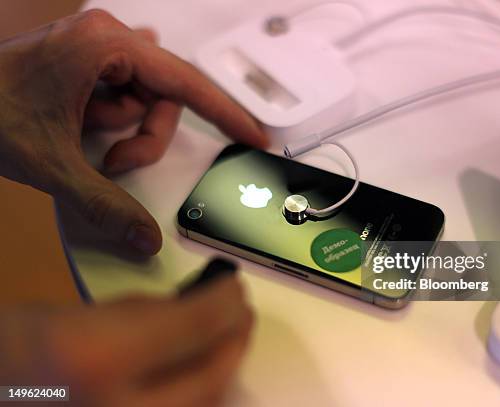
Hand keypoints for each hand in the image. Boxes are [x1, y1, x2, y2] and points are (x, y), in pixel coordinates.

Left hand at [0, 10, 267, 254]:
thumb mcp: (53, 164)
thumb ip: (104, 204)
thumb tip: (147, 240)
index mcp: (106, 46)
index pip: (185, 83)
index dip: (225, 113)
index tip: (255, 135)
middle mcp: (106, 36)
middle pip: (163, 97)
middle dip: (144, 135)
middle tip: (114, 161)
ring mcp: (95, 44)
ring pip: (143, 98)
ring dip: (123, 128)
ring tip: (84, 137)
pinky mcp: (86, 57)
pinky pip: (125, 88)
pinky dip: (118, 113)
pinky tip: (105, 112)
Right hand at [0, 275, 253, 406]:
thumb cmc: (17, 345)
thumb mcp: (80, 314)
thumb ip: (146, 314)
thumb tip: (199, 308)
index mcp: (98, 357)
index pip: (195, 325)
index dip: (226, 301)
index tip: (235, 286)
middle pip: (209, 379)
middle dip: (235, 341)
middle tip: (242, 314)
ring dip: (222, 371)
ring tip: (227, 339)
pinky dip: (200, 395)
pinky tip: (200, 371)